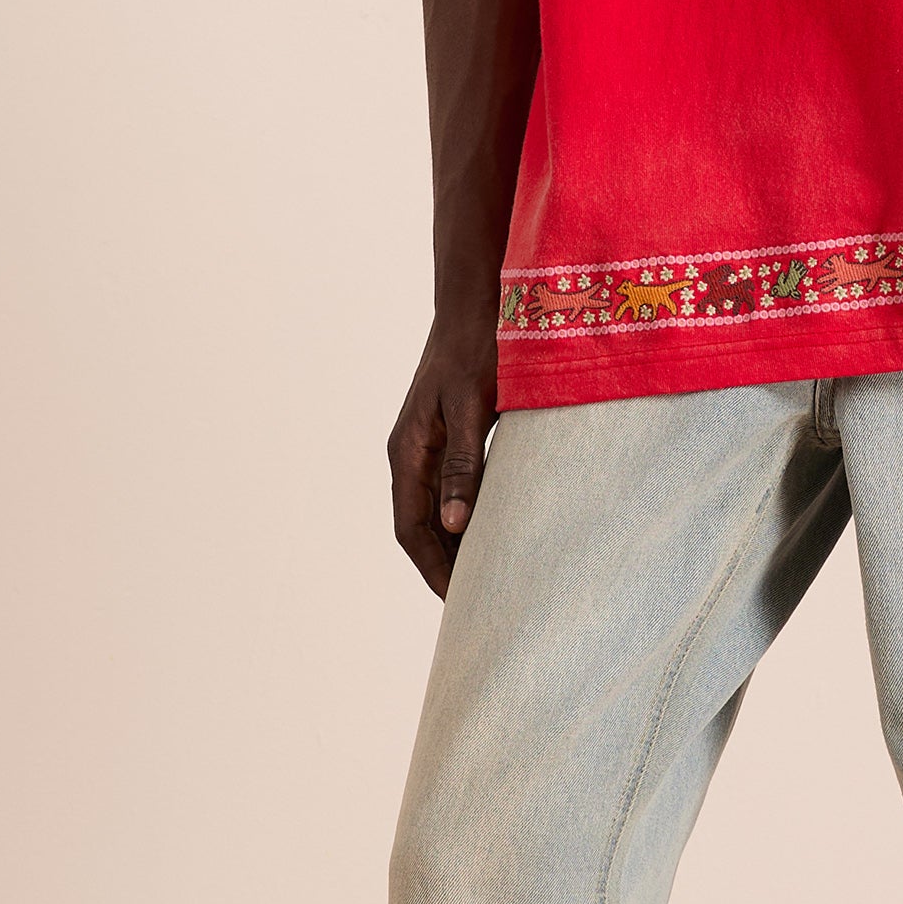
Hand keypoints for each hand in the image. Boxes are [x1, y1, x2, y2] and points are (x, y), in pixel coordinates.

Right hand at [389, 313, 499, 595]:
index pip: (411, 529)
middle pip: (419, 527)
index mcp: (408, 451)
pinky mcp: (449, 433)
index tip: (461, 602)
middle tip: (479, 604)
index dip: (434, 569)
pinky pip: (452, 489)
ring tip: (487, 578)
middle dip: (443, 567)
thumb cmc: (478, 346)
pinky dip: (467, 517)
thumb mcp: (473, 406)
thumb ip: (464, 464)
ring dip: (455, 545)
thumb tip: (455, 525)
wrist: (477, 299)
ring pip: (435, 511)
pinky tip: (494, 531)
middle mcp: (411, 452)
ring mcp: (428, 443)